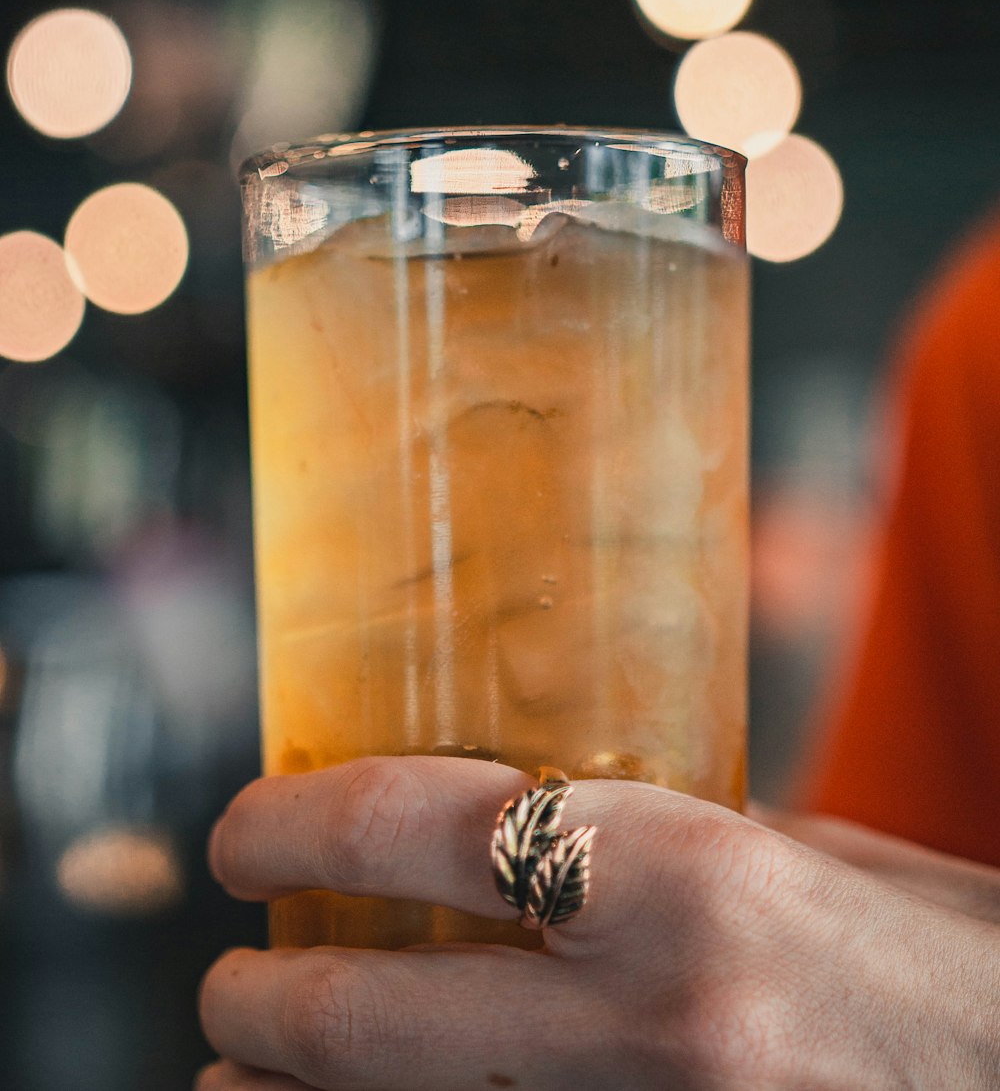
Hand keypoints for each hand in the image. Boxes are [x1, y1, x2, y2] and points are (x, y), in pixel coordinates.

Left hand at [197, 756, 999, 1089]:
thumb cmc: (953, 962)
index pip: (423, 831)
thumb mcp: (815, 862)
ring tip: (242, 1081)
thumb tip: (546, 834)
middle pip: (374, 1016)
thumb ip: (675, 843)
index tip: (245, 832)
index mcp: (689, 878)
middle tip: (227, 979)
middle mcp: (655, 1016)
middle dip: (260, 1000)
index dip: (297, 825)